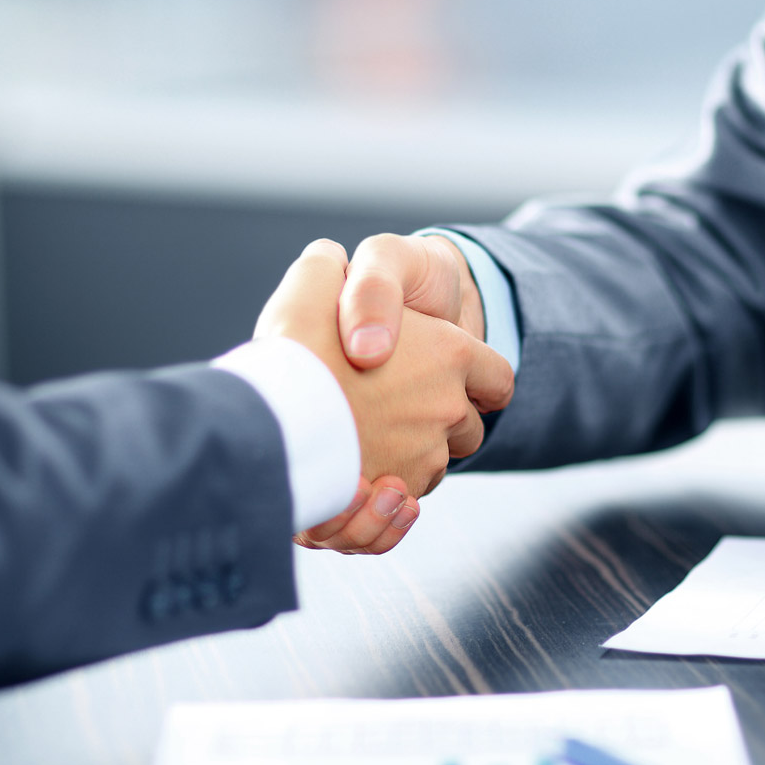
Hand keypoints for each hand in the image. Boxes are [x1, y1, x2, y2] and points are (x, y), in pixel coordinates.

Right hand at [254, 239, 513, 551]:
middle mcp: (447, 408)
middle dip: (441, 422)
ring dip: (411, 457)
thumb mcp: (316, 281)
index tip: (461, 382)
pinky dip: (389, 497)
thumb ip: (333, 268)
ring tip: (365, 439)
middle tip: (393, 407)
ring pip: (435, 466)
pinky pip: (406, 504)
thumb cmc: (295, 343)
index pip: (496, 376)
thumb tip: (331, 260)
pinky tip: (358, 475)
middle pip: (467, 427)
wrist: (268, 417)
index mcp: (449, 353)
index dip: (480, 380)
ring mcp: (425, 457)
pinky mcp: (395, 499)